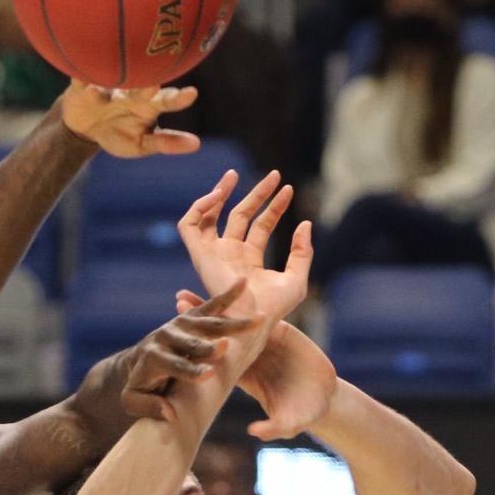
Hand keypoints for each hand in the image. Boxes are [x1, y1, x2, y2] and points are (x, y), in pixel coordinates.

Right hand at [59, 82, 200, 158]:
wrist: (86, 129)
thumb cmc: (119, 133)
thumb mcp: (141, 144)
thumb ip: (166, 143)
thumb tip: (196, 145)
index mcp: (148, 104)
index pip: (166, 100)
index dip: (178, 98)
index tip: (192, 94)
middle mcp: (130, 91)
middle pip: (140, 87)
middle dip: (146, 87)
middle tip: (154, 86)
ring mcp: (106, 87)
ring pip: (111, 82)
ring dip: (113, 83)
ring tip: (114, 89)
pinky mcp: (82, 87)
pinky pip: (81, 82)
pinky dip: (83, 81)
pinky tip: (85, 83)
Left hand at [115, 280, 263, 422]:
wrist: (138, 362)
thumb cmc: (141, 386)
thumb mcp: (133, 400)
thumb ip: (148, 407)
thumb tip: (169, 413)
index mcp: (154, 358)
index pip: (175, 366)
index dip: (191, 370)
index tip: (209, 374)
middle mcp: (166, 336)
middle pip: (192, 342)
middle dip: (209, 346)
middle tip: (226, 347)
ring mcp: (179, 324)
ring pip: (209, 323)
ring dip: (233, 323)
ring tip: (257, 321)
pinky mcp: (190, 316)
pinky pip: (212, 305)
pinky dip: (229, 294)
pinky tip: (244, 283)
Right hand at [177, 170, 314, 324]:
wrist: (251, 320)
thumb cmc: (274, 309)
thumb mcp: (297, 278)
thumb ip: (302, 252)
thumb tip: (305, 223)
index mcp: (249, 260)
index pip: (261, 225)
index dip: (274, 206)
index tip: (289, 190)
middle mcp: (229, 255)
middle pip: (240, 215)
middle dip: (257, 193)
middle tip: (274, 174)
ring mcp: (213, 253)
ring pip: (211, 216)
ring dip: (220, 193)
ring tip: (234, 175)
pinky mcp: (198, 254)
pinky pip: (189, 226)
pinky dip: (198, 207)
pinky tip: (218, 195)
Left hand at [177, 290, 336, 439]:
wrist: (324, 398)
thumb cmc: (305, 414)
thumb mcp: (290, 424)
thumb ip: (273, 427)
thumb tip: (254, 432)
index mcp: (245, 378)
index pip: (217, 364)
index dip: (201, 353)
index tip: (184, 342)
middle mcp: (248, 358)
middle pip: (217, 339)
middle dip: (196, 324)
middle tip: (177, 306)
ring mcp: (261, 343)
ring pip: (232, 322)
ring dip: (210, 308)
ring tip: (185, 294)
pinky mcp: (278, 331)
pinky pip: (259, 314)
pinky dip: (246, 301)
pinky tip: (232, 284)